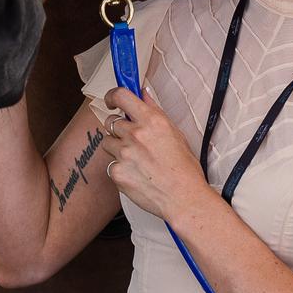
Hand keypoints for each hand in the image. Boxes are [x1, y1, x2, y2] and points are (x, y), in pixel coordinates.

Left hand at [102, 86, 211, 221]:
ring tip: (136, 159)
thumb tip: (143, 94)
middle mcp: (135, 135)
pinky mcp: (117, 173)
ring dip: (117, 148)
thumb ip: (155, 111)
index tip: (112, 100)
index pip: (121, 96)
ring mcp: (124, 154)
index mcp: (152, 121)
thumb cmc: (184, 168)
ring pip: (108, 143)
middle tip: (132, 139)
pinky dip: (120, 168)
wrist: (183, 198)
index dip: (112, 96)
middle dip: (119, 128)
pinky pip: (111, 164)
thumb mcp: (175, 133)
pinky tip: (136, 174)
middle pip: (110, 122)